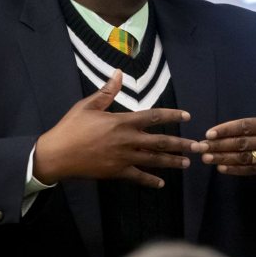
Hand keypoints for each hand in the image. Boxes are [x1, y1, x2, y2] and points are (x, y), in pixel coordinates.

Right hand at [33, 70, 199, 187]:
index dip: (172, 115)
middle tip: (199, 146)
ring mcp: (123, 158)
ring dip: (172, 161)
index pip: (154, 117)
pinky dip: (150, 180)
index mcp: (122, 122)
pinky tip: (161, 183)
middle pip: (161, 142)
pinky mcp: (116, 172)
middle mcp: (127, 140)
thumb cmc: (71, 127)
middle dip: (182, 143)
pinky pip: (138, 177)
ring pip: (154, 160)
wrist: (56, 155)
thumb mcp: (87, 105)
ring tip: (187, 163)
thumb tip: (118, 73)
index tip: (187, 116)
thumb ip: (107, 91)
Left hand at [200, 68, 255, 177]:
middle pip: (242, 145)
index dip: (227, 130)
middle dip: (219, 146)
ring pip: (245, 159)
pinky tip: (222, 168)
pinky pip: (253, 171)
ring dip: (224, 159)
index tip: (210, 132)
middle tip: (199, 147)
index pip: (247, 126)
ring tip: (206, 158)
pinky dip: (237, 170)